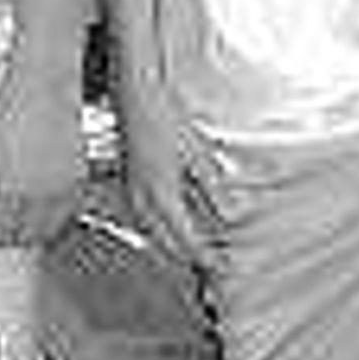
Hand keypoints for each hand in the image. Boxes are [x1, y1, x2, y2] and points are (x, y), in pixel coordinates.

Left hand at [0, 57, 82, 248]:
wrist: (43, 86)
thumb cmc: (9, 109)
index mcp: (13, 191)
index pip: (2, 235)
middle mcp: (44, 195)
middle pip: (27, 238)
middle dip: (9, 238)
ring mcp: (67, 189)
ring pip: (51, 231)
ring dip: (33, 233)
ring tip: (16, 217)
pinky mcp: (81, 180)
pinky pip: (70, 215)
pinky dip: (55, 219)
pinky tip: (41, 206)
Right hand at [114, 76, 214, 263]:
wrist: (134, 93)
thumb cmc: (164, 115)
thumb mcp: (197, 151)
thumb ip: (211, 187)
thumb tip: (230, 214)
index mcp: (162, 190)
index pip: (185, 237)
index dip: (204, 255)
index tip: (221, 267)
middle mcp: (143, 195)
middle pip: (164, 242)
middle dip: (187, 257)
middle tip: (210, 266)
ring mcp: (132, 189)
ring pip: (150, 232)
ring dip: (169, 246)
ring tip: (188, 254)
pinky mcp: (128, 181)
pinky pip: (141, 217)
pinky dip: (156, 229)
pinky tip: (164, 229)